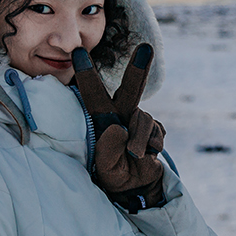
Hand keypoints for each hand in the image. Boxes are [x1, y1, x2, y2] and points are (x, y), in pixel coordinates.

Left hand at [73, 44, 167, 210]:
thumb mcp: (104, 170)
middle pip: (130, 89)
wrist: (136, 188)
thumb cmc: (112, 176)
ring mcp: (138, 120)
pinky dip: (152, 145)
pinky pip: (157, 131)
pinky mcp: (155, 130)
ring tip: (135, 156)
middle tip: (146, 48)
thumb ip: (107, 151)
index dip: (86, 73)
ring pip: (144, 119)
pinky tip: (147, 155)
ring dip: (140, 140)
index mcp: (100, 120)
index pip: (91, 94)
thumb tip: (119, 127)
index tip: (78, 52)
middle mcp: (120, 115)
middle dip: (138, 69)